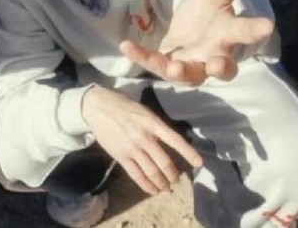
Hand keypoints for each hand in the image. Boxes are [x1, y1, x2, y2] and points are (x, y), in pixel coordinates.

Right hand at [81, 86, 202, 194]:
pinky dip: (147, 186)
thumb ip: (157, 126)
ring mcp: (132, 148)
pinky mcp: (121, 156)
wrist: (98, 107)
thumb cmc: (124, 107)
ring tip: (166, 187)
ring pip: (152, 172)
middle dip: (173, 175)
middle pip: (164, 162)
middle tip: (176, 179)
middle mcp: (144, 136)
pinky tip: (153, 190)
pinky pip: (137, 176)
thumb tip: (171, 142)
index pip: (175, 140)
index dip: (189, 153)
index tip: (199, 163)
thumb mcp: (145, 111)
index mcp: (153, 122)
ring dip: (162, 183)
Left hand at [120, 0, 273, 85]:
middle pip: (222, 66)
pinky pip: (156, 64)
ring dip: (182, 73)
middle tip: (218, 65)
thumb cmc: (208, 12)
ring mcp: (192, 64)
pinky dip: (142, 56)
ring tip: (173, 68)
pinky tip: (127, 44)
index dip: (255, 29)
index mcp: (228, 34)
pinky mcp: (168, 64)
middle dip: (220, 67)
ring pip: (191, 75)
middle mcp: (213, 54)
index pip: (245, 32)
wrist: (188, 29)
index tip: (267, 25)